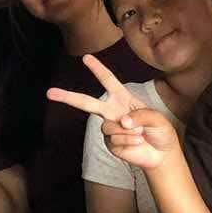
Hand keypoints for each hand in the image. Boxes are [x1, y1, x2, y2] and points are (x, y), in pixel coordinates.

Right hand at [49, 54, 182, 171]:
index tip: (86, 58)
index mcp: (123, 99)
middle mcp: (112, 111)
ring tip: (140, 134)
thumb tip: (121, 121)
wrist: (161, 154)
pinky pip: (114, 141)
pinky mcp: (110, 144)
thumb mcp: (157, 118)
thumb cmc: (161, 131)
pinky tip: (136, 143)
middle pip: (87, 102)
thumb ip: (141, 116)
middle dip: (67, 97)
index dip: (98, 69)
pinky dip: (128, 142)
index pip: (108, 81)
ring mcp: (109, 128)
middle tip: (49, 92)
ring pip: (108, 127)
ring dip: (128, 132)